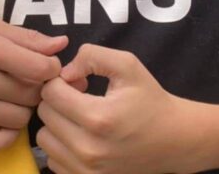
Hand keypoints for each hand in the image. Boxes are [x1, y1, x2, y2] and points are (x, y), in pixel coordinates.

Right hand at [0, 18, 67, 151]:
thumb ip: (28, 38)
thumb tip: (62, 44)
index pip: (40, 68)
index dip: (52, 67)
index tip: (47, 65)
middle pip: (32, 95)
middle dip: (39, 87)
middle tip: (30, 79)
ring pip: (20, 118)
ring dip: (24, 108)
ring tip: (14, 95)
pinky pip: (0, 140)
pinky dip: (9, 131)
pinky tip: (4, 115)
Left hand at [37, 44, 201, 173]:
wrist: (174, 140)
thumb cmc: (149, 99)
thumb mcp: (127, 65)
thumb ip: (91, 56)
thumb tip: (63, 72)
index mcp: (99, 118)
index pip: (51, 93)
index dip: (59, 79)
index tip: (78, 80)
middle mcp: (89, 150)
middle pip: (44, 114)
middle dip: (57, 99)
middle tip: (79, 96)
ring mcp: (87, 172)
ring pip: (44, 138)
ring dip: (56, 123)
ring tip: (79, 116)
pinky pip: (53, 160)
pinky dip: (61, 145)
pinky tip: (80, 135)